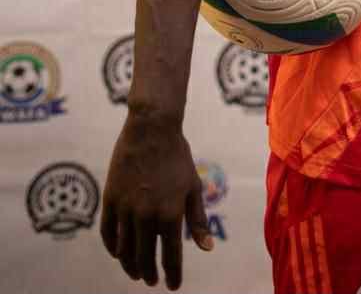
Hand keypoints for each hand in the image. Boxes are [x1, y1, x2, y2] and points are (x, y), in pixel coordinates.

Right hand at [101, 114, 212, 289]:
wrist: (151, 129)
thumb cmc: (177, 157)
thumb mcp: (193, 187)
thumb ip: (198, 220)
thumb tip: (206, 249)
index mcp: (170, 213)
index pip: (170, 256)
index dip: (172, 274)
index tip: (173, 286)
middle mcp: (146, 215)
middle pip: (145, 257)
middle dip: (149, 273)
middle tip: (152, 281)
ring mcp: (126, 208)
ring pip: (124, 249)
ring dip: (130, 265)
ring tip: (137, 272)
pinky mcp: (110, 199)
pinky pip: (108, 233)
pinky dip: (113, 248)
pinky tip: (119, 253)